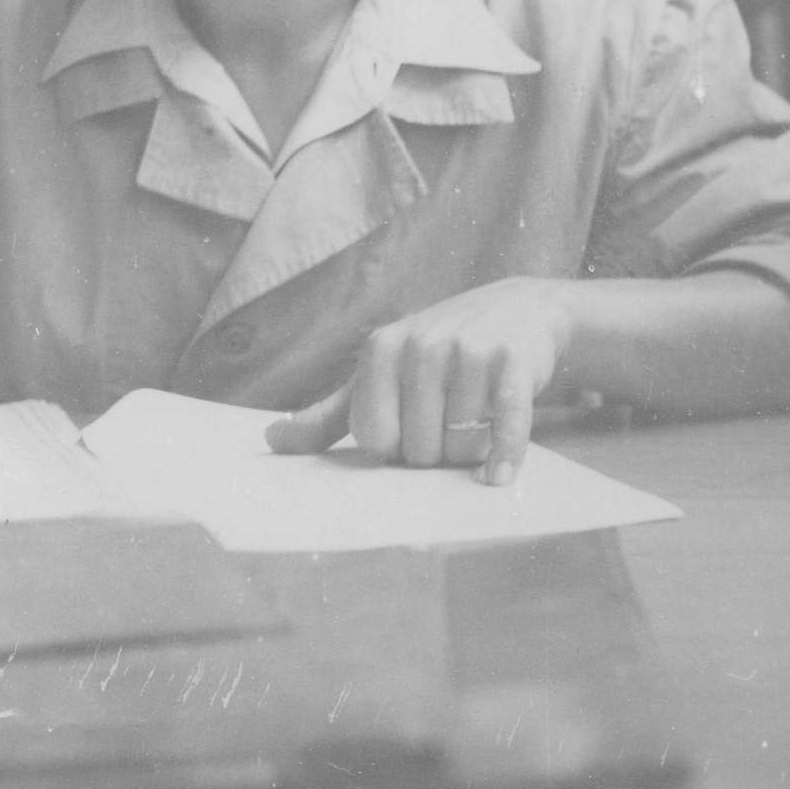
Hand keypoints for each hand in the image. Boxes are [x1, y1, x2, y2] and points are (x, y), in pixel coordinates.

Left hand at [266, 278, 570, 485]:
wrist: (519, 312)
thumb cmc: (439, 355)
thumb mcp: (382, 376)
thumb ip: (330, 414)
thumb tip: (271, 439)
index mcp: (381, 350)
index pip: (377, 440)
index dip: (397, 448)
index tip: (410, 429)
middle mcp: (422, 345)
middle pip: (420, 449)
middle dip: (436, 454)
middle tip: (448, 427)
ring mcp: (468, 351)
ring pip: (461, 446)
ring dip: (471, 453)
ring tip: (477, 423)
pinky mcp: (512, 362)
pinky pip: (507, 427)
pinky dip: (505, 458)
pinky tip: (500, 476)